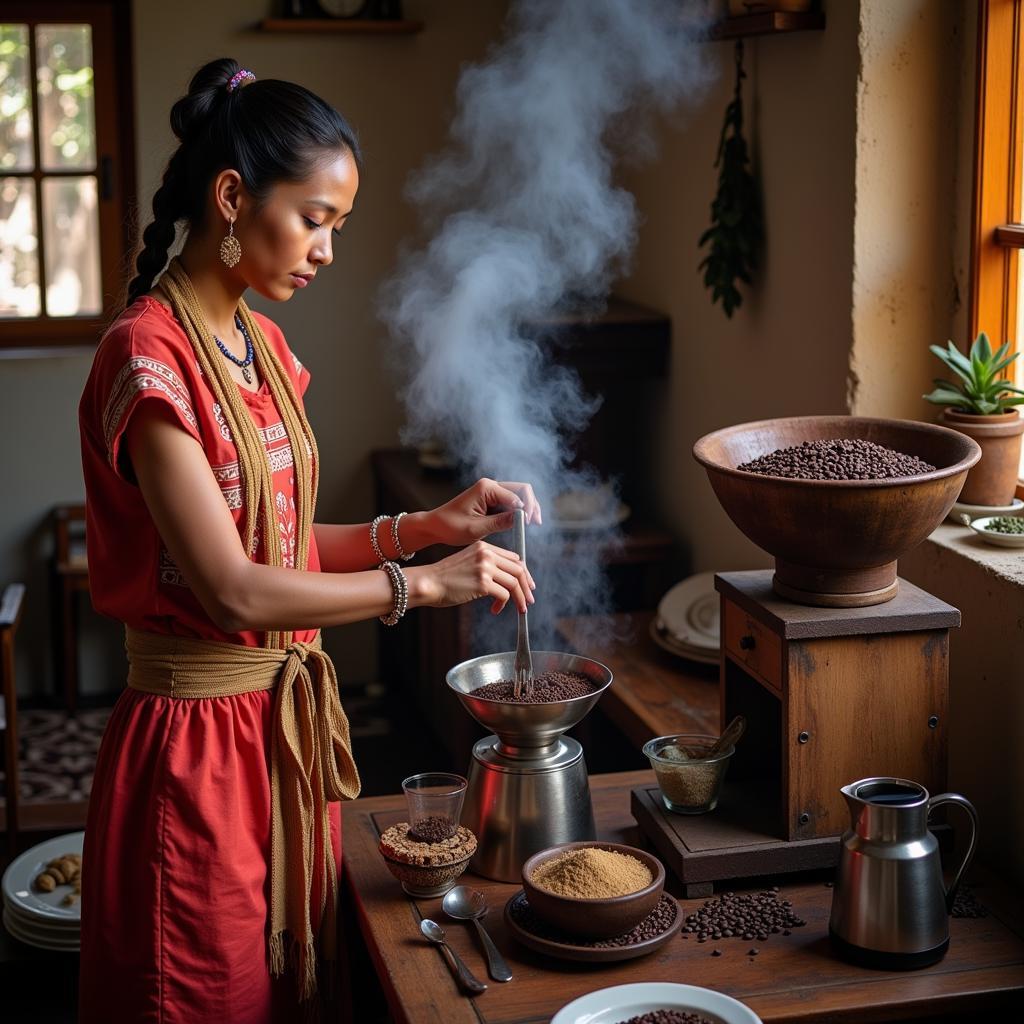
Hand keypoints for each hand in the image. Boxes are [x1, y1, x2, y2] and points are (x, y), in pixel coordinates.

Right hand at [408, 541, 535, 613]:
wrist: (429, 582)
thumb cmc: (445, 576)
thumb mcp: (468, 560)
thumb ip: (486, 564)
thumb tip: (507, 578)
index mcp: (484, 547)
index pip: (514, 558)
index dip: (524, 573)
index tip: (527, 585)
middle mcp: (487, 554)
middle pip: (519, 569)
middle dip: (526, 587)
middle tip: (528, 600)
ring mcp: (485, 568)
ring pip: (514, 583)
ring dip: (519, 598)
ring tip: (519, 609)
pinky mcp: (482, 583)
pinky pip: (504, 595)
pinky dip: (503, 604)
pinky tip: (495, 609)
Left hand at [426, 478, 541, 546]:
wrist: (435, 526)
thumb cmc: (450, 526)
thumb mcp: (476, 529)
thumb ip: (499, 522)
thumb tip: (521, 518)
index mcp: (486, 488)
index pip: (517, 494)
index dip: (527, 509)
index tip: (527, 525)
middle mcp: (491, 485)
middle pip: (522, 490)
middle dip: (531, 505)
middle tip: (536, 523)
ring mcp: (491, 491)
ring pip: (519, 495)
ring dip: (527, 508)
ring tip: (534, 523)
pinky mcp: (491, 499)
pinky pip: (511, 502)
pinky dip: (519, 511)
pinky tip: (523, 523)